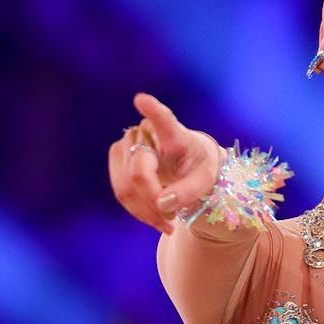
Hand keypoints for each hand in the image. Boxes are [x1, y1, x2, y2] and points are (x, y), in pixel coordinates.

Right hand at [108, 92, 219, 232]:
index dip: (152, 111)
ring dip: (146, 212)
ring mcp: (127, 143)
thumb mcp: (206, 180)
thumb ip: (189, 192)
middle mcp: (145, 132)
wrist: (186, 164)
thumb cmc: (198, 167)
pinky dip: (138, 211)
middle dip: (154, 203)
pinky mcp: (117, 158)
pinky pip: (121, 192)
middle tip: (173, 221)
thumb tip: (161, 204)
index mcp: (173, 132)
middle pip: (139, 173)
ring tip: (167, 222)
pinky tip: (154, 217)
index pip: (163, 119)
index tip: (142, 100)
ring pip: (126, 187)